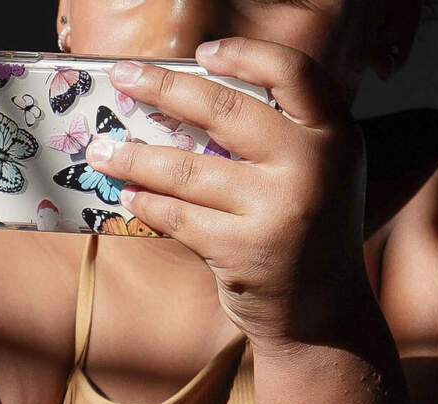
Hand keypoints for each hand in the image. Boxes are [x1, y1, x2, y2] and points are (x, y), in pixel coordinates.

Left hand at [85, 37, 372, 354]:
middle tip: (124, 78)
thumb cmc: (309, 232)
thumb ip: (279, 136)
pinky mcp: (243, 251)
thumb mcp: (320, 174)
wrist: (325, 315)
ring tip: (102, 151)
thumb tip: (187, 99)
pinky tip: (129, 196)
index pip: (293, 72)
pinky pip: (179, 216)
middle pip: (224, 109)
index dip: (245, 54)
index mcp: (335, 136)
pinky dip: (148, 204)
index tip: (202, 54)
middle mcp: (313, 167)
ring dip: (134, 157)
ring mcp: (277, 210)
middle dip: (163, 88)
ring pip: (187, 169)